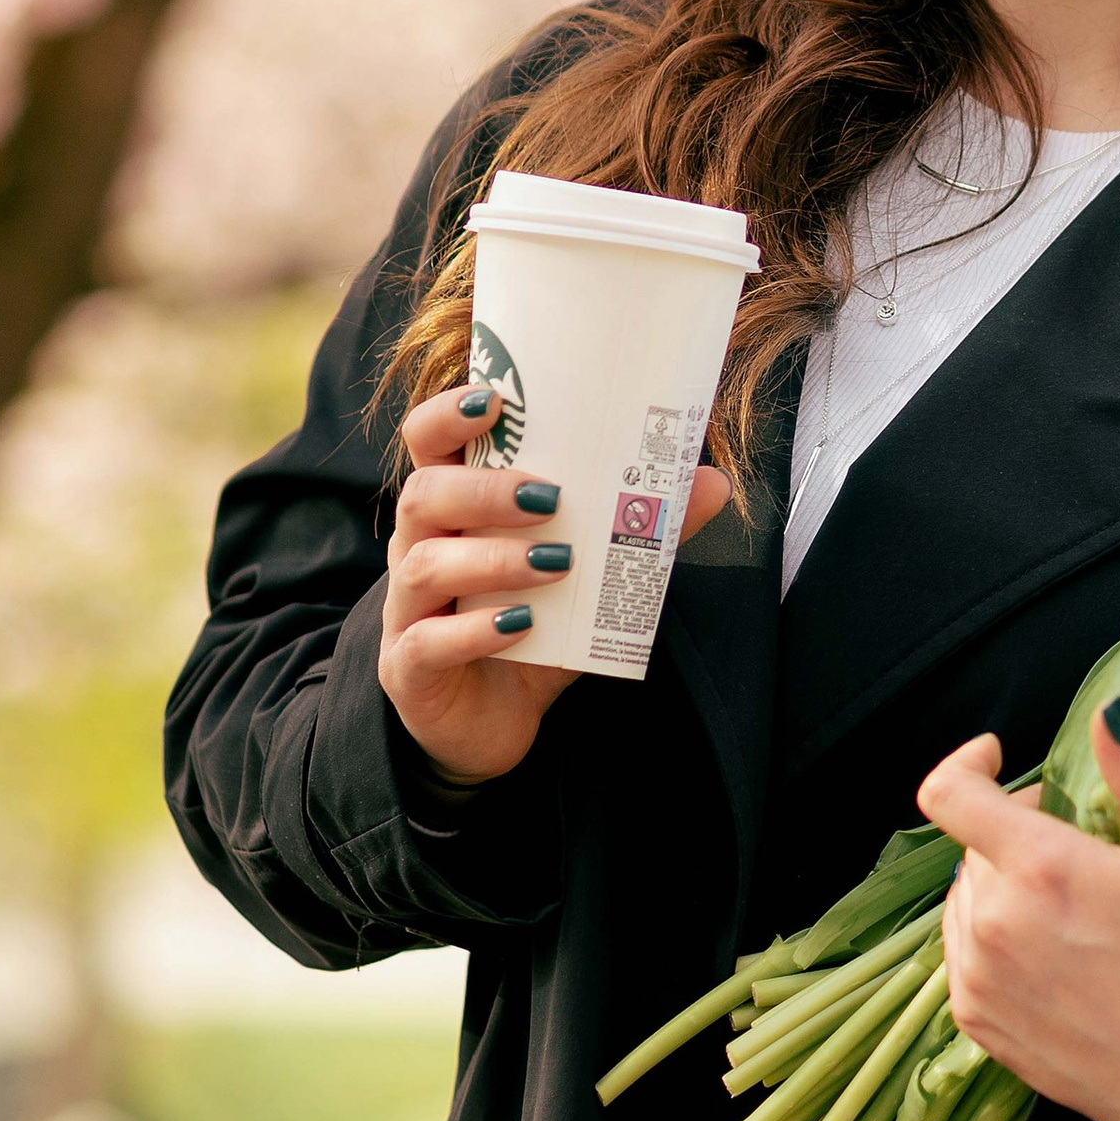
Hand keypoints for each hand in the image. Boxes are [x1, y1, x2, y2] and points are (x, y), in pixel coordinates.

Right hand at [378, 378, 731, 787]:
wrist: (490, 720)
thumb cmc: (530, 625)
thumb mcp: (586, 576)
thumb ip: (639, 530)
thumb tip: (712, 483)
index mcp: (454, 509)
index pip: (427, 442)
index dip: (447, 414)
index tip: (493, 400)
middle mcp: (419, 548)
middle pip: (422, 494)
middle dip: (485, 490)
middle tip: (549, 497)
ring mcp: (407, 610)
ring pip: (426, 564)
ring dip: (495, 558)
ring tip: (556, 563)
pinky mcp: (409, 669)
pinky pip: (428, 642)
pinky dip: (475, 631)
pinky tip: (522, 625)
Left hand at [914, 707, 1119, 1120]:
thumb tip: (1108, 713)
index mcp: (1039, 870)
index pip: (948, 794)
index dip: (966, 762)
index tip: (998, 757)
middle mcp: (992, 922)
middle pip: (971, 845)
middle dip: (1013, 833)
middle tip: (1076, 851)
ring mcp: (976, 978)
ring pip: (964, 898)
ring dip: (1000, 885)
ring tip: (1065, 906)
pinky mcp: (975, 1022)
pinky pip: (962, 952)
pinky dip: (991, 936)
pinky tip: (1048, 952)